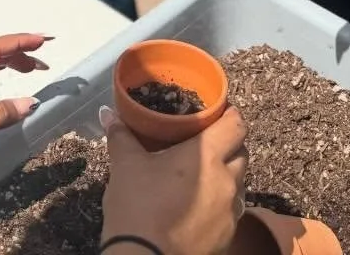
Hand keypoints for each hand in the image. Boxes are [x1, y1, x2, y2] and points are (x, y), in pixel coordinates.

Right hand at [99, 105, 247, 254]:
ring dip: (227, 177)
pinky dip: (220, 205)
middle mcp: (227, 181)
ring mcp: (230, 212)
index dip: (231, 115)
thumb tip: (107, 113)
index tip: (221, 112)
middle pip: (242, 154)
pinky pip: (231, 212)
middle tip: (207, 144)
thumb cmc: (137, 206)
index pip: (236, 125)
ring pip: (238, 184)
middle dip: (229, 146)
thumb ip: (121, 136)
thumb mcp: (125, 166)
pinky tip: (198, 209)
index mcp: (207, 156)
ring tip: (202, 178)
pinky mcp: (227, 237)